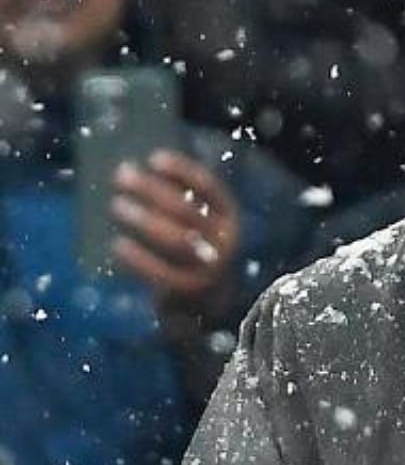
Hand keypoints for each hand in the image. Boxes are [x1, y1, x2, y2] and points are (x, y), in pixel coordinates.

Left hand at [111, 150, 240, 320]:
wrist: (211, 305)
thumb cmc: (197, 253)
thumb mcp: (201, 226)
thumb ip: (183, 204)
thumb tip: (141, 175)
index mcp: (229, 217)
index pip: (209, 187)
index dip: (182, 171)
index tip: (153, 158)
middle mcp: (224, 239)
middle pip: (187, 210)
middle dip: (152, 190)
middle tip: (122, 177)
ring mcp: (209, 266)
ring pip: (176, 238)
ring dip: (144, 220)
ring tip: (116, 205)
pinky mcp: (190, 289)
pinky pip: (161, 271)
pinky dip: (138, 257)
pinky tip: (118, 244)